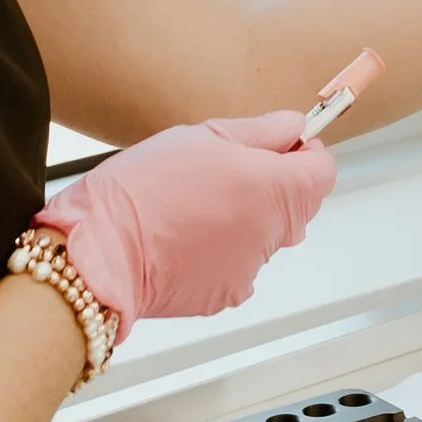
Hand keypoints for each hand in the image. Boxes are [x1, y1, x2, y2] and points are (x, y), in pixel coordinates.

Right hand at [35, 115, 336, 327]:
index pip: (322, 172)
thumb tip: (293, 127)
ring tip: (195, 206)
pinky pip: (239, 264)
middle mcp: (271, 232)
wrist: (99, 253)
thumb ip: (259, 132)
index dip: (306, 155)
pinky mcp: (227, 295)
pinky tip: (185, 237)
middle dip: (274, 186)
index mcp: (272, 188)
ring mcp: (251, 268)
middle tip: (227, 172)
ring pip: (266, 236)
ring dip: (246, 219)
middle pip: (298, 205)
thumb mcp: (201, 137)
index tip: (283, 146)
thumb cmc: (140, 191)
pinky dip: (222, 250)